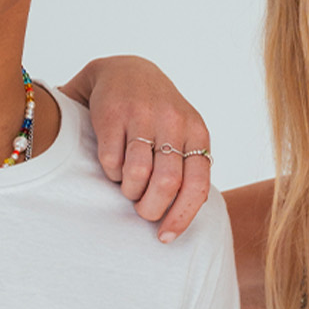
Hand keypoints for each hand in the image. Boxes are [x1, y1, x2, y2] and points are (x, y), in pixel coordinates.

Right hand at [63, 56, 211, 242]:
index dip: (181, 217)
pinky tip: (113, 163)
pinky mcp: (113, 114)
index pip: (197, 185)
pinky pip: (112, 161)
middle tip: (142, 210)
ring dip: (129, 191)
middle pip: (166, 184)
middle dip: (150, 208)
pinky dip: (111, 171)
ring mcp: (143, 115)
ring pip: (138, 175)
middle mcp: (173, 121)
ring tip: (128, 186)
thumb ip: (189, 169)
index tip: (165, 237)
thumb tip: (186, 215)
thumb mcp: (183, 135)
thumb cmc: (157, 116)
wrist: (125, 71)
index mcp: (196, 131)